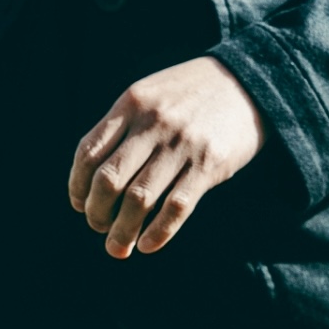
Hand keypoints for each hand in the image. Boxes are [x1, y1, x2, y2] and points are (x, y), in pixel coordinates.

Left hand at [68, 56, 267, 257]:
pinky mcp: (210, 164)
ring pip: (139, 199)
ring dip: (122, 231)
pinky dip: (158, 232)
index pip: (88, 153)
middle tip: (98, 227)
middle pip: (109, 180)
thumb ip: (123, 127)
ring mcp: (181, 144)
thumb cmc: (192, 94)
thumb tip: (92, 176)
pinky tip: (147, 245)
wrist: (251, 81)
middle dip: (96, 213)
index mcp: (132, 104)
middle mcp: (153, 123)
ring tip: (117, 247)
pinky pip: (176, 207)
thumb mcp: (151, 95)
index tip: (80, 204)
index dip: (77, 186)